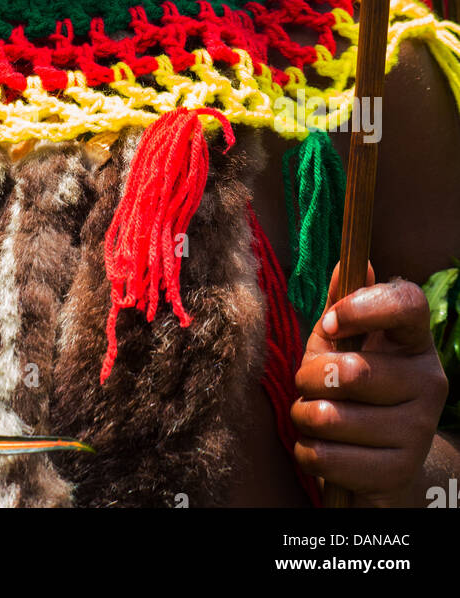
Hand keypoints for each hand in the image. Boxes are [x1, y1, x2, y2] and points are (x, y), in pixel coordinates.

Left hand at [291, 262, 447, 505]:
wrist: (378, 464)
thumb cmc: (350, 391)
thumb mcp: (341, 344)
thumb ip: (341, 305)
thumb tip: (353, 262)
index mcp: (414, 341)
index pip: (408, 304)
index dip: (363, 307)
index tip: (330, 323)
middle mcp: (429, 382)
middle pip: (351, 371)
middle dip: (308, 379)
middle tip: (306, 385)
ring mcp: (419, 430)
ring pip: (331, 418)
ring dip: (304, 417)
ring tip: (313, 417)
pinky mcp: (398, 471)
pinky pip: (326, 456)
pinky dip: (307, 451)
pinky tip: (321, 447)